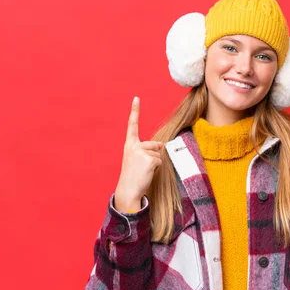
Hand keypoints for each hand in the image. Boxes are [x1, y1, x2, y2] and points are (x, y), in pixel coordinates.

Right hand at [114, 97, 163, 212]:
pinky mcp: (149, 159)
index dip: (135, 111)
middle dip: (154, 156)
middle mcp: (134, 146)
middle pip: (154, 145)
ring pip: (158, 154)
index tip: (136, 98)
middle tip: (142, 168)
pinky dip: (157, 168)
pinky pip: (160, 161)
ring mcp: (141, 152)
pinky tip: (147, 173)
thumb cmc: (133, 176)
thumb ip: (147, 150)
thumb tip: (162, 145)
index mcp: (129, 145)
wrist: (128, 190)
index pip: (132, 125)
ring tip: (144, 171)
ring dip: (155, 164)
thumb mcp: (137, 160)